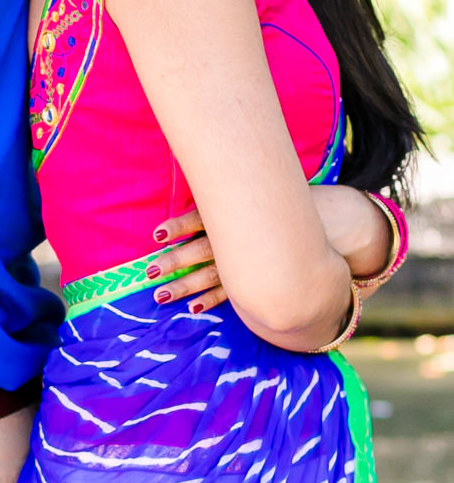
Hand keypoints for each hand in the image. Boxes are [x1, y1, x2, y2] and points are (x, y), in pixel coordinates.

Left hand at [149, 186, 394, 312]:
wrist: (335, 226)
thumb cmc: (289, 205)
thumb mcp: (262, 193)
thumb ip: (232, 193)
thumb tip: (203, 175)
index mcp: (240, 214)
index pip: (204, 219)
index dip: (180, 226)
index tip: (157, 234)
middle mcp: (244, 239)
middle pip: (201, 252)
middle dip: (173, 263)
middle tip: (148, 272)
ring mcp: (252, 264)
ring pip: (211, 278)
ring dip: (184, 287)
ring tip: (160, 295)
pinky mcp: (261, 281)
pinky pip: (233, 296)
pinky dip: (212, 301)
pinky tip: (193, 307)